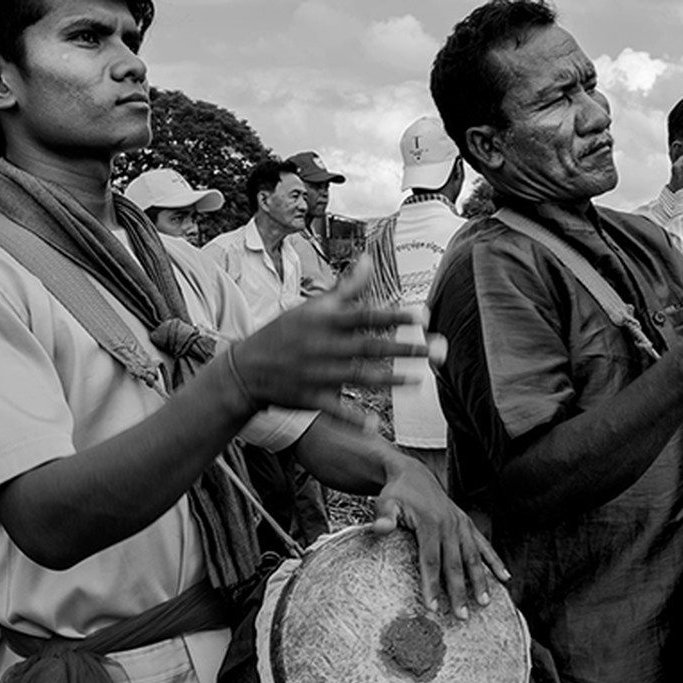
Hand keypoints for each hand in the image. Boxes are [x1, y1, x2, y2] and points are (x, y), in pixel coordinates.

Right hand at [232, 257, 434, 427]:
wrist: (245, 368)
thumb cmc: (285, 333)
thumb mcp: (312, 306)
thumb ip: (346, 287)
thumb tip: (369, 259)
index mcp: (325, 321)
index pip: (366, 316)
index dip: (395, 316)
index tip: (423, 316)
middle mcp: (322, 346)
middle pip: (370, 347)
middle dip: (405, 349)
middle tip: (437, 351)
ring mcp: (316, 374)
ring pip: (358, 377)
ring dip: (389, 380)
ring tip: (419, 380)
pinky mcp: (309, 399)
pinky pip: (334, 410)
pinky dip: (352, 418)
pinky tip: (376, 423)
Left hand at [372, 458, 510, 619]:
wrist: (414, 474)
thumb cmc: (397, 493)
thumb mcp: (386, 503)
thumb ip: (384, 518)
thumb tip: (380, 529)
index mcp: (430, 522)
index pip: (431, 560)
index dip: (432, 585)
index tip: (433, 607)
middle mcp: (450, 524)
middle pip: (455, 564)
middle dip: (459, 591)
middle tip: (462, 616)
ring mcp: (461, 524)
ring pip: (473, 557)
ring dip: (480, 581)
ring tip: (485, 603)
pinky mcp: (467, 524)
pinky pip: (483, 545)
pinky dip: (495, 561)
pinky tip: (504, 577)